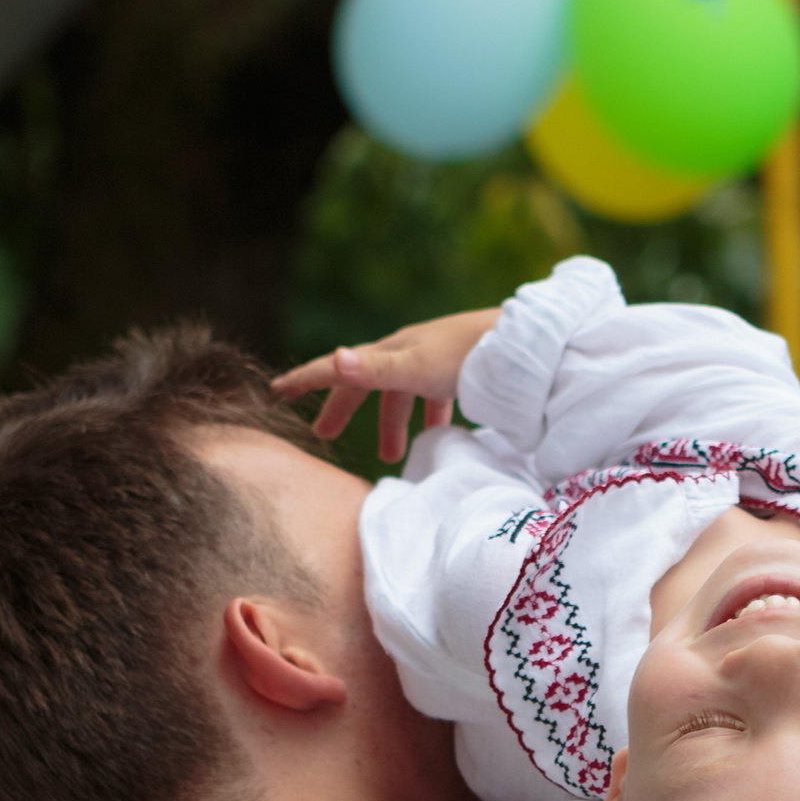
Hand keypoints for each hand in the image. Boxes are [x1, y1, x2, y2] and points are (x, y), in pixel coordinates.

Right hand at [272, 306, 502, 463]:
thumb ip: (377, 369)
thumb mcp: (417, 367)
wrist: (523, 343)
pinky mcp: (460, 371)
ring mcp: (434, 360)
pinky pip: (435, 395)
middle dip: (344, 408)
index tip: (275, 393)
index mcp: (390, 353)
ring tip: (393, 457)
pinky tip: (439, 432)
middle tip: (324, 436)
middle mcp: (407, 352)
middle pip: (365, 383)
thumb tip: (336, 359)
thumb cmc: (468, 355)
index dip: (306, 380)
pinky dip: (429, 415)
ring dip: (392, 424)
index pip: (338, 368)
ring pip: (401, 394)